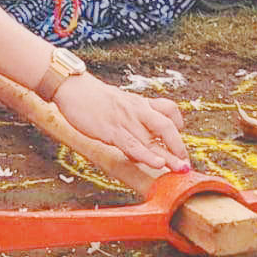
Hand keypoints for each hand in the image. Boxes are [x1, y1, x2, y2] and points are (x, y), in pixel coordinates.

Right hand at [53, 73, 189, 171]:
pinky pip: (133, 145)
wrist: (72, 88)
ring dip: (169, 156)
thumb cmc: (91, 98)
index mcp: (138, 103)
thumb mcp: (116, 103)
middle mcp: (136, 110)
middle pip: (166, 126)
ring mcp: (125, 120)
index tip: (179, 137)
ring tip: (180, 169)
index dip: (178, 123)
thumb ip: (128, 121)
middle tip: (184, 162)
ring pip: (153, 138)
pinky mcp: (112, 130)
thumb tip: (135, 147)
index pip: (168, 109)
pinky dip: (147, 155)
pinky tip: (157, 163)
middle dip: (178, 145)